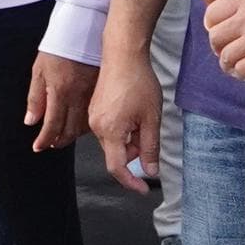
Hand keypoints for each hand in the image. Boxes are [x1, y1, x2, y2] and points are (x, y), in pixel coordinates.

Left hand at [25, 51, 97, 152]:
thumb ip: (35, 98)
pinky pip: (95, 114)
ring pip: (85, 125)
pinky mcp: (102, 90)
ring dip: (73, 135)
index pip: (52, 125)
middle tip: (51, 144)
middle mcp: (78, 96)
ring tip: (63, 137)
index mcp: (60, 91)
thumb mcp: (39, 71)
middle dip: (59, 141)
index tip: (39, 147)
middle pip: (70, 130)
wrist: (82, 30)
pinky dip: (87, 124)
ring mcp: (92, 94)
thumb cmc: (58, 47)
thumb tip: (31, 121)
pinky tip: (80, 125)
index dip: (44, 140)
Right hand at [87, 53, 161, 190]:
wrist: (123, 55)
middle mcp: (96, 127)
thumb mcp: (151, 118)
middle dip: (134, 154)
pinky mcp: (94, 111)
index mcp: (110, 131)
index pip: (117, 168)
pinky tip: (133, 114)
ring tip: (143, 119)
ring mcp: (93, 118)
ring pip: (112, 143)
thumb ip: (149, 148)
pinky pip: (108, 131)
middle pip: (115, 155)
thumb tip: (149, 171)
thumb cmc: (138, 82)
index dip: (131, 182)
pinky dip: (122, 131)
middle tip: (149, 137)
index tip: (143, 189)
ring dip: (129, 141)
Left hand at [203, 0, 244, 79]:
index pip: (213, 12)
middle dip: (219, 47)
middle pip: (216, 37)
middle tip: (228, 51)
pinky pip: (242, 70)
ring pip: (226, 57)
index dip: (212, 25)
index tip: (219, 31)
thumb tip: (238, 1)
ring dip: (228, 64)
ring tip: (236, 66)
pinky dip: (241, 74)